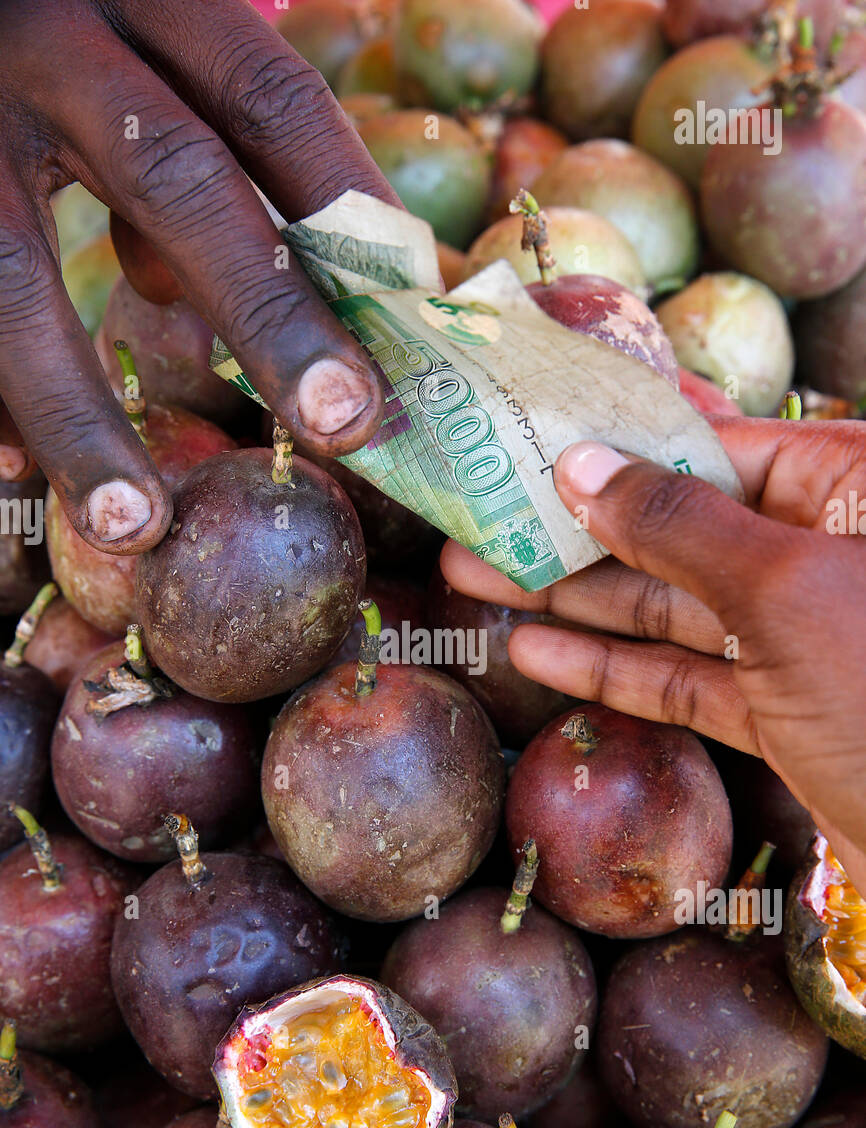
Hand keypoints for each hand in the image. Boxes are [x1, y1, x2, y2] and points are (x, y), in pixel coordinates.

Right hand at [0, 0, 397, 551]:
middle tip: (340, 425)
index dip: (347, 206)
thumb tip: (272, 315)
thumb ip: (194, 160)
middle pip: (179, 183)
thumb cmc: (41, 43)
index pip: (271, 95)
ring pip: (13, 277)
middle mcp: (48, 34)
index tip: (414, 314)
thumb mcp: (128, 62)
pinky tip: (11, 466)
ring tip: (134, 524)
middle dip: (269, 316)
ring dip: (76, 414)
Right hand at [441, 416, 865, 895]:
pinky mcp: (787, 713)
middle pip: (684, 528)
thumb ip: (679, 525)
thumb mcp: (786, 591)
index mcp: (855, 489)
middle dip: (578, 530)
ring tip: (476, 581)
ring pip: (675, 607)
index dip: (619, 448)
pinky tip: (537, 653)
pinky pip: (689, 678)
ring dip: (577, 601)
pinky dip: (614, 669)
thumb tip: (584, 467)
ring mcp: (807, 638)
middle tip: (478, 521)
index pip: (719, 448)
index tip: (530, 446)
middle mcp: (829, 554)